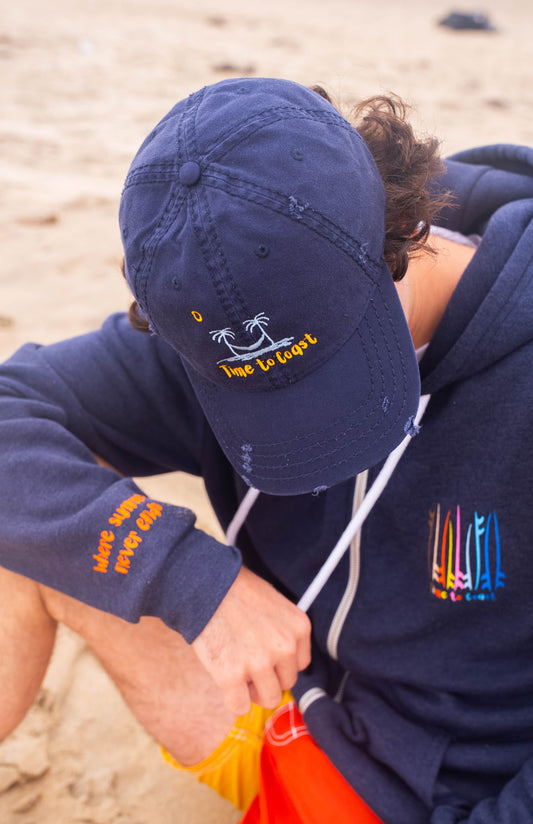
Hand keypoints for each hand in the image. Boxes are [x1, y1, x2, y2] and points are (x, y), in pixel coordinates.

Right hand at [192, 566, 310, 715]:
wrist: (205, 584)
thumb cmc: (236, 589)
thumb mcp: (273, 602)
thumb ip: (282, 631)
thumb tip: (281, 661)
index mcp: (299, 627)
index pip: (299, 663)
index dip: (279, 662)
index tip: (264, 653)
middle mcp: (285, 647)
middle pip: (286, 683)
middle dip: (267, 677)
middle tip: (246, 661)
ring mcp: (259, 663)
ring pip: (268, 698)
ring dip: (252, 690)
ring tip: (236, 670)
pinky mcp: (232, 676)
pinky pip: (240, 707)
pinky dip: (233, 700)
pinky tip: (225, 682)